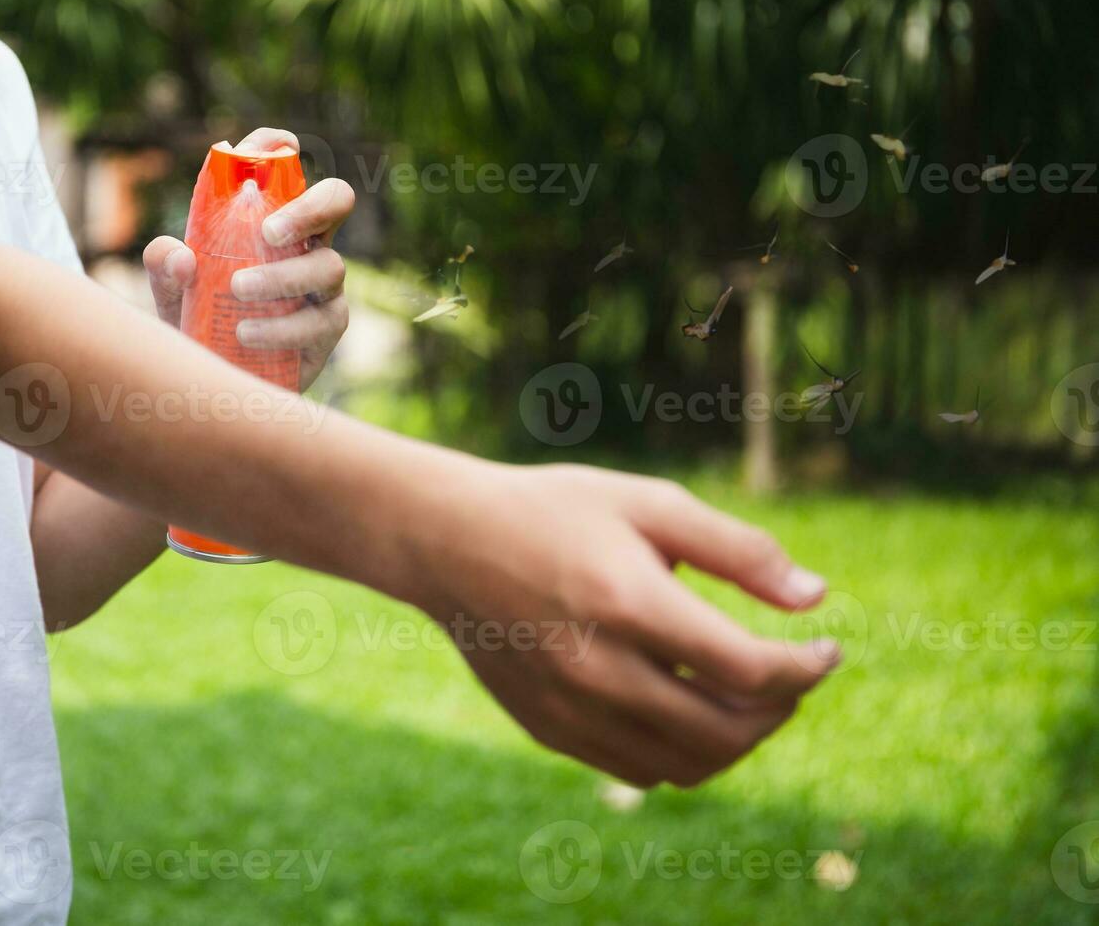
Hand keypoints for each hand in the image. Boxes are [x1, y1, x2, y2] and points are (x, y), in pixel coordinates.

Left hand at [143, 127, 354, 391]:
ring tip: (238, 292)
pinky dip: (282, 327)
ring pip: (328, 266)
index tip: (276, 145)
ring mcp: (324, 287)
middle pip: (336, 201)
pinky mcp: (327, 330)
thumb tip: (180, 256)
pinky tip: (247, 333)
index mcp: (272, 219)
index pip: (284, 171)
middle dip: (309, 207)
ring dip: (282, 277)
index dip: (281, 149)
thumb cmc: (198, 321)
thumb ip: (164, 265)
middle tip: (269, 230)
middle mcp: (307, 244)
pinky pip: (319, 321)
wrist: (214, 381)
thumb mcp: (170, 290)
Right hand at [410, 464, 839, 788]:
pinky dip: (682, 752)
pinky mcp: (548, 729)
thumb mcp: (648, 503)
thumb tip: (815, 599)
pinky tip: (684, 706)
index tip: (826, 649)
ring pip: (686, 764)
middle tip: (790, 675)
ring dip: (736, 740)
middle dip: (779, 709)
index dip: (806, 668)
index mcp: (628, 601)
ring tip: (744, 697)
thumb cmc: (554, 511)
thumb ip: (737, 550)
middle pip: (725, 730)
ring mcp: (568, 708)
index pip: (748, 670)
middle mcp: (597, 668)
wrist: (446, 543)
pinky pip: (638, 770)